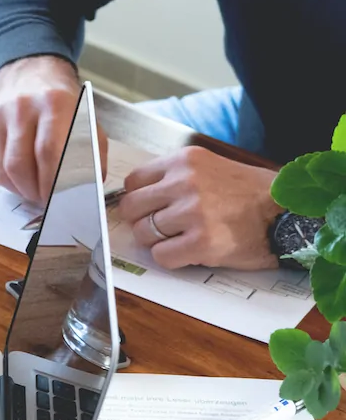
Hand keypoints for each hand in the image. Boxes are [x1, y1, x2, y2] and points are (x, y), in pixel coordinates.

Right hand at [0, 55, 107, 204]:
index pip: (48, 153)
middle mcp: (19, 106)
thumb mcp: (87, 124)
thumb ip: (91, 157)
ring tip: (32, 188)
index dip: (53, 183)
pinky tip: (16, 175)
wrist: (31, 78)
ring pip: (1, 171)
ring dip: (18, 189)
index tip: (60, 200)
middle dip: (33, 192)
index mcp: (53, 103)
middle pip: (18, 165)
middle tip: (44, 199)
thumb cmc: (63, 109)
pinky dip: (3, 181)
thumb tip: (86, 195)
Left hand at [118, 146, 281, 269]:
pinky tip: (190, 252)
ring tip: (182, 238)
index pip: (133, 181)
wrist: (287, 215)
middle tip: (162, 228)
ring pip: (143, 233)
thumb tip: (139, 196)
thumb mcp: (210, 167)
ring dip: (158, 241)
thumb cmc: (250, 194)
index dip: (138, 199)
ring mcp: (192, 212)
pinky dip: (170, 258)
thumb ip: (175, 177)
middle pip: (132, 208)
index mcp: (184, 160)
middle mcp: (184, 182)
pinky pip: (161, 255)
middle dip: (142, 221)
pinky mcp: (201, 242)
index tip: (148, 209)